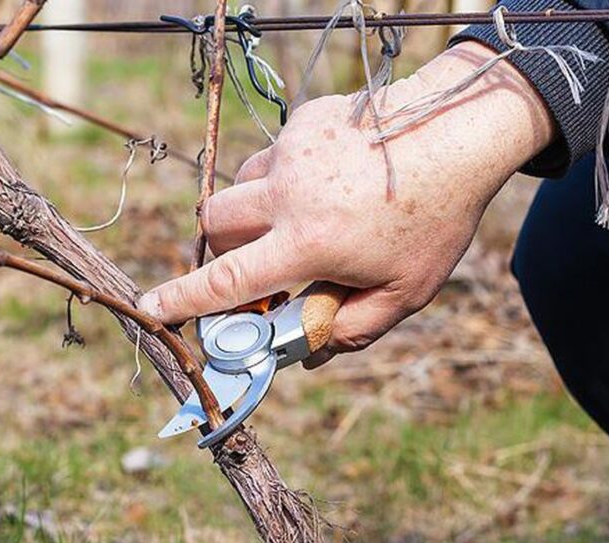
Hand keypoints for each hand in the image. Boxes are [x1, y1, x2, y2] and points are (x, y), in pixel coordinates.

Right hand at [138, 42, 553, 366]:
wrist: (458, 130)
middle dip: (222, 247)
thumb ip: (352, 329)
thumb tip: (309, 354)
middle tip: (258, 260)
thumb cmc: (436, 219)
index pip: (228, 280)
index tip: (150, 308)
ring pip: (242, 186)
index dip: (183, 299)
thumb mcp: (405, 291)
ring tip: (306, 217)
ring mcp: (291, 152)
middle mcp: (288, 193)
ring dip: (255, 210)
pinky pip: (274, 156)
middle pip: (215, 222)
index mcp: (307, 242)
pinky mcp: (302, 122)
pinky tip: (332, 180)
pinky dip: (287, 177)